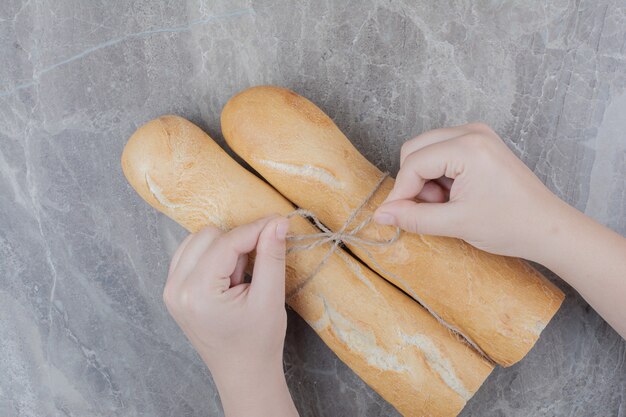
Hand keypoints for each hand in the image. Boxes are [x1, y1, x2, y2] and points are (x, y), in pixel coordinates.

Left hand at [163, 215, 298, 416]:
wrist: (243, 372)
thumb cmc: (258, 341)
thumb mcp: (270, 298)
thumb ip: (272, 256)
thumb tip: (277, 222)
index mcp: (197, 293)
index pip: (227, 243)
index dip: (256, 228)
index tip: (280, 222)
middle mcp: (176, 288)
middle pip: (208, 235)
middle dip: (237, 244)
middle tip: (253, 270)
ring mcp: (170, 289)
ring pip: (197, 240)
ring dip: (224, 248)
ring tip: (239, 278)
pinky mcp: (173, 290)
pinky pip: (190, 253)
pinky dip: (212, 255)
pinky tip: (226, 277)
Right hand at [373, 123, 562, 259]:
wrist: (547, 227)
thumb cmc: (510, 225)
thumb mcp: (455, 223)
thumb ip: (414, 217)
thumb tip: (381, 214)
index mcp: (468, 146)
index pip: (413, 163)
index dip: (401, 192)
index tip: (397, 216)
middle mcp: (471, 131)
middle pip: (414, 149)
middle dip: (413, 182)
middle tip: (430, 208)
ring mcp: (476, 134)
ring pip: (426, 150)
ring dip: (425, 179)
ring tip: (446, 203)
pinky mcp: (479, 142)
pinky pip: (441, 152)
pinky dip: (438, 175)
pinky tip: (454, 195)